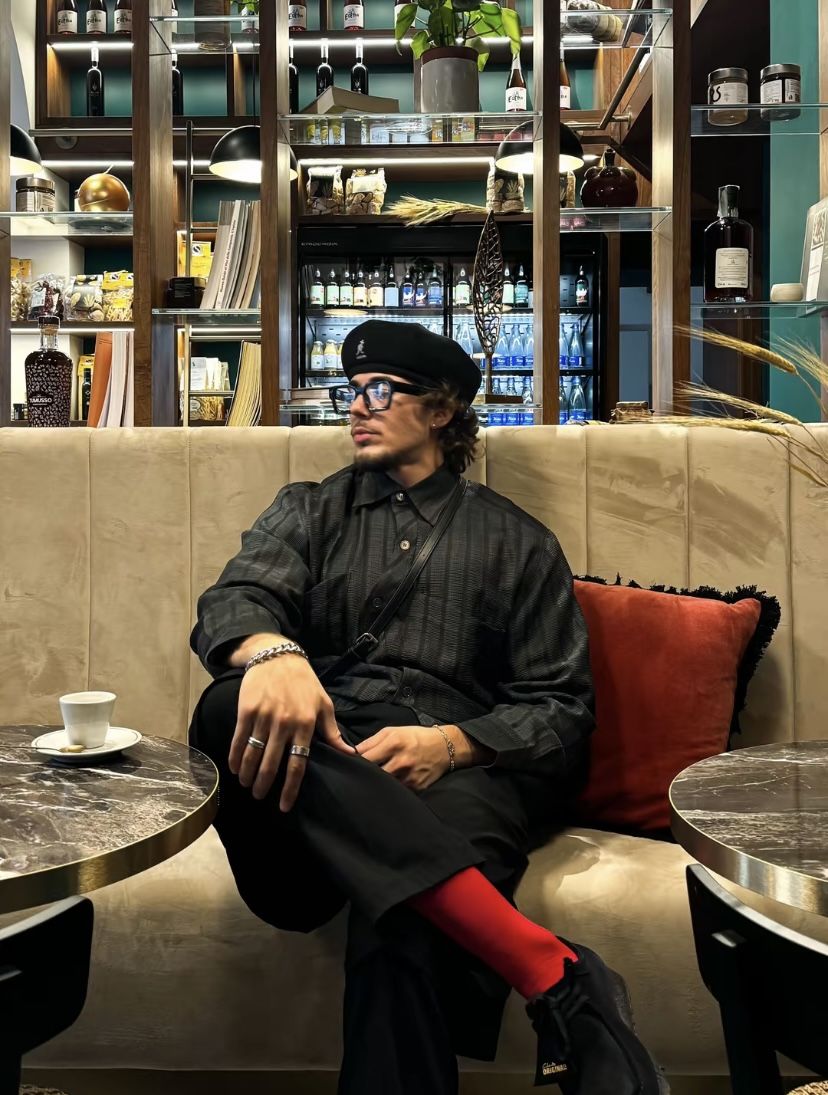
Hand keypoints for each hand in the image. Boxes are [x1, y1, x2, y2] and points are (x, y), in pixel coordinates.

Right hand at [229, 655, 354, 810]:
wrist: (278, 657)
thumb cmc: (305, 683)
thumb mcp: (324, 704)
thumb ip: (333, 732)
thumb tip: (350, 754)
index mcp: (306, 725)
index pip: (298, 763)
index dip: (290, 788)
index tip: (284, 805)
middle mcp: (284, 723)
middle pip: (272, 764)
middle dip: (264, 785)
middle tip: (260, 797)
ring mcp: (264, 717)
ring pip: (253, 754)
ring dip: (248, 774)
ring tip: (247, 785)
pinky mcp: (247, 710)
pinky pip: (238, 740)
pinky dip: (234, 757)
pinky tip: (234, 768)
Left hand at [355, 725, 451, 791]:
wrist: (444, 747)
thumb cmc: (416, 737)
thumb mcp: (393, 731)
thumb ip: (371, 741)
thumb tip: (353, 752)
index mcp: (394, 744)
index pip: (365, 759)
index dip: (356, 762)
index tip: (353, 765)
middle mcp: (401, 762)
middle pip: (373, 775)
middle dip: (366, 775)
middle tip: (361, 776)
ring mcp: (409, 777)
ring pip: (384, 786)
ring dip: (378, 784)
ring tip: (376, 781)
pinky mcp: (416, 789)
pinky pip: (397, 792)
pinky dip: (392, 789)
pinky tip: (389, 786)